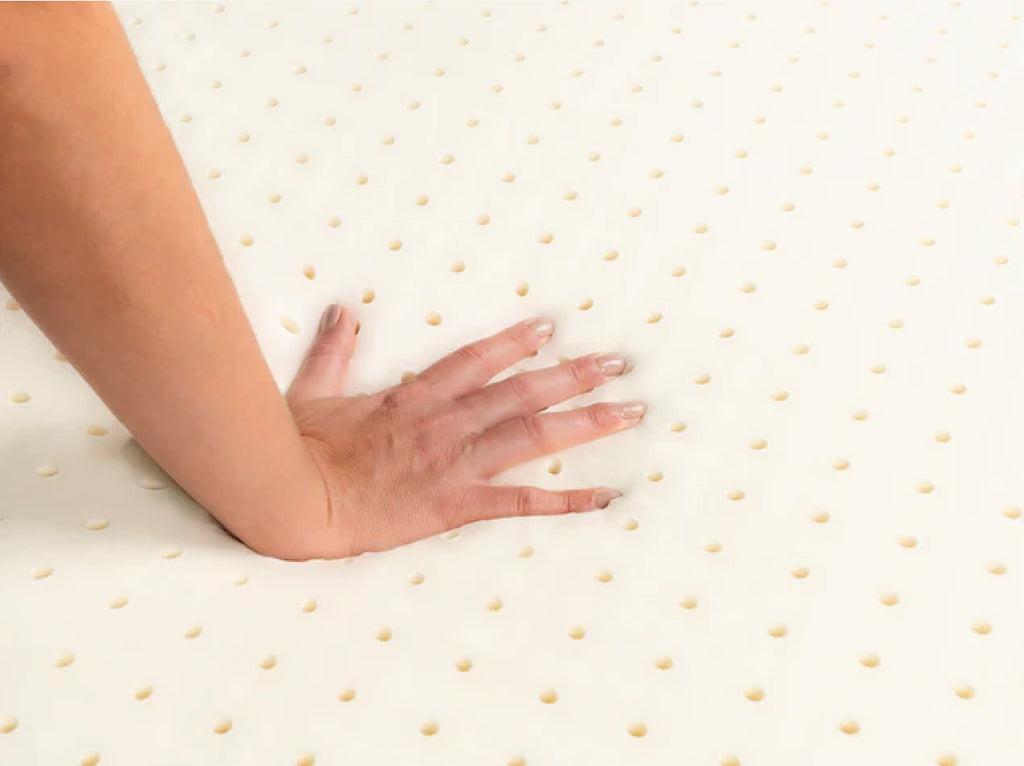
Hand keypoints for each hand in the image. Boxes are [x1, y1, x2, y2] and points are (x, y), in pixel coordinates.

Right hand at [280, 304, 644, 559]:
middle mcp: (448, 422)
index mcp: (416, 397)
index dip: (518, 342)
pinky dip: (565, 500)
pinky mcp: (457, 504)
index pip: (478, 360)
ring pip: (534, 435)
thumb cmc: (303, 450)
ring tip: (629, 411)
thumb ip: (335, 351)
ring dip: (585, 422)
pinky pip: (521, 501)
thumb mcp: (314, 392)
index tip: (551, 328)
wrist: (297, 500)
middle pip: (524, 392)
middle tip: (618, 363)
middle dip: (574, 375)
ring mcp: (457, 462)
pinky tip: (603, 497)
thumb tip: (343, 312)